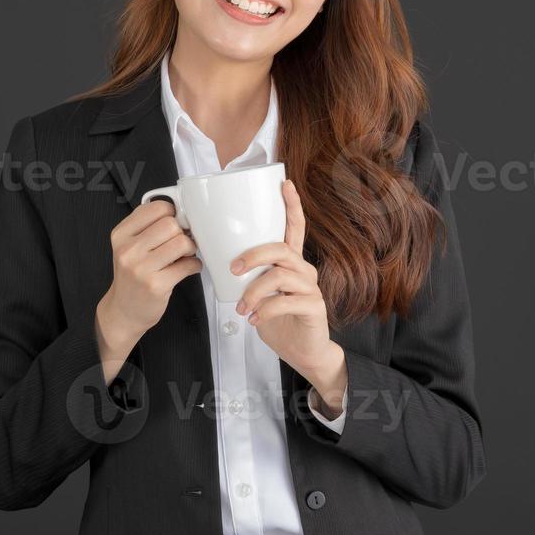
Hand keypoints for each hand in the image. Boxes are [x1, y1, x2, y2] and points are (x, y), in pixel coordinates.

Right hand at [95, 199, 201, 380]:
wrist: (124, 310)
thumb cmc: (131, 276)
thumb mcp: (128, 246)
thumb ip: (147, 226)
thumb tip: (179, 212)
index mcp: (121, 234)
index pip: (155, 208)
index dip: (171, 213)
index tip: (174, 222)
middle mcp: (128, 250)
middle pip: (171, 224)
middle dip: (181, 232)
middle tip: (180, 242)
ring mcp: (141, 268)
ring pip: (182, 243)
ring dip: (190, 248)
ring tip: (184, 255)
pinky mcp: (156, 285)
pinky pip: (188, 265)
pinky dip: (194, 265)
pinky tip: (186, 268)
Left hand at [232, 179, 346, 410]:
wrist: (301, 351)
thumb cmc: (278, 319)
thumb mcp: (259, 293)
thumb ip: (249, 276)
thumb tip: (220, 261)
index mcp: (291, 262)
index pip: (294, 227)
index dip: (291, 205)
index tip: (284, 183)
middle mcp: (304, 270)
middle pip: (281, 249)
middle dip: (253, 255)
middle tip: (233, 269)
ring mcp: (311, 288)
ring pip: (280, 276)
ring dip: (254, 291)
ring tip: (242, 308)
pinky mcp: (314, 308)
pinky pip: (286, 301)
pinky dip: (265, 310)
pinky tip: (254, 320)